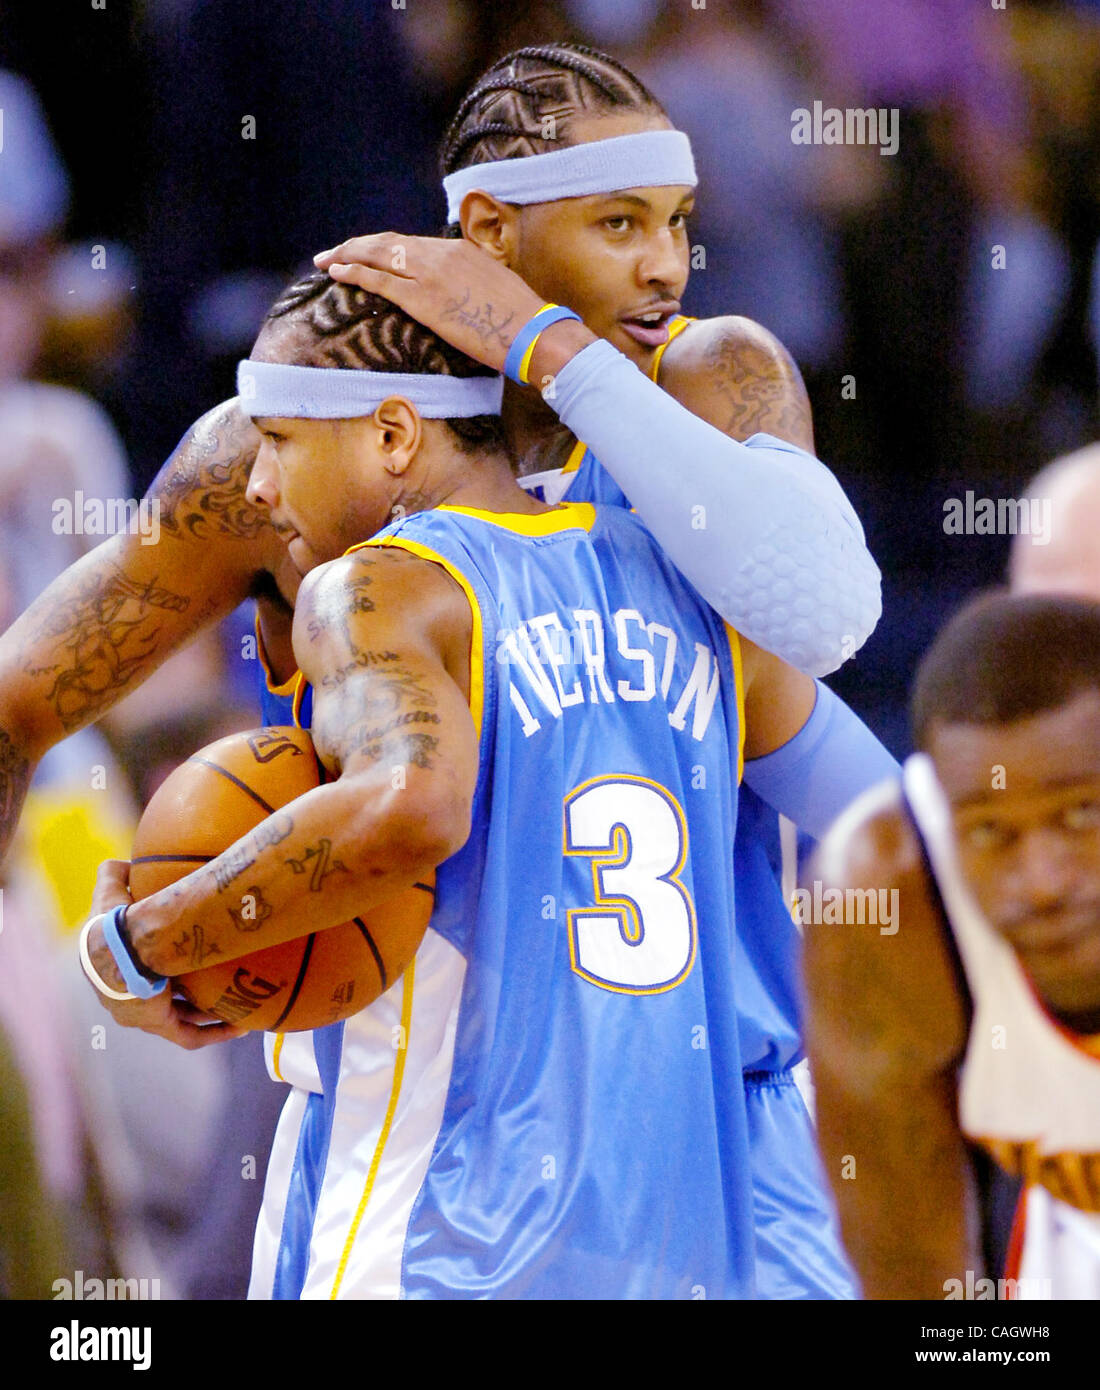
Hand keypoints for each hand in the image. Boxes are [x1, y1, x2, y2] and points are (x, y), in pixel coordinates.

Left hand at [82, 859, 241, 1050]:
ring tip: (239, 1007)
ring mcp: (142, 1016)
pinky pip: (189, 1037)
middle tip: (217, 985)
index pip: (140, 973)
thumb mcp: (110, 892)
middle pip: (164, 1000)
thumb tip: (125, 863)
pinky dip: (215, 1033)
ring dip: (207, 1017)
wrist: (116, 953)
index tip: (182, 959)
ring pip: (180, 1021)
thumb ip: (113, 876)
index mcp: (116, 971)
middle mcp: (128, 998)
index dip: (160, 968)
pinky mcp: (158, 1024)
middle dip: (189, 997)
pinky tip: (240, 1026)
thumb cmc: (112, 923)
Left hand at [314, 233, 555, 372]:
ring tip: (327, 261)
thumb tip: (459, 294)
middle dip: (355, 246)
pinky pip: (379, 280)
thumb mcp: (493, 288)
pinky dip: (354, 273)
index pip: (409, 243)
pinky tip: (337, 272)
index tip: (364, 252)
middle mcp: (440, 255)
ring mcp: (429, 275)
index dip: (381, 247)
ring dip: (347, 256)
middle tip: (332, 253)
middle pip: (387, 243)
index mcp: (458, 250)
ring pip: (377, 255)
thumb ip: (469, 283)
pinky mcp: (423, 299)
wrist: (531, 331)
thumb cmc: (519, 320)